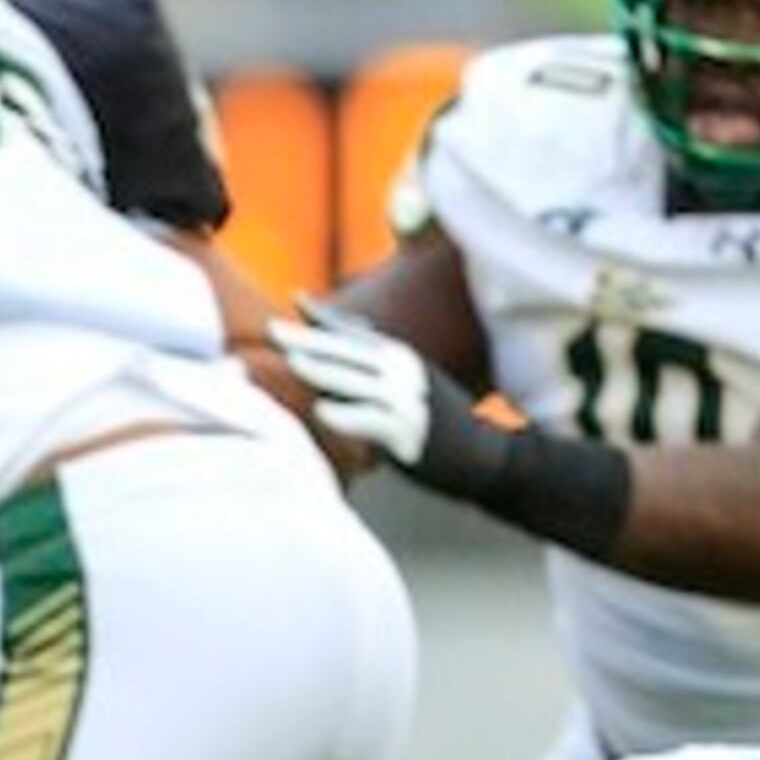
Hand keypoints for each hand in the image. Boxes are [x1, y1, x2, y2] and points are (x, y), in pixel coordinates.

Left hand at [266, 305, 501, 492]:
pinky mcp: (409, 434)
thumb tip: (351, 331)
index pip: (354, 334)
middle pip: (347, 352)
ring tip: (291, 363)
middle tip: (274, 330)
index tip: (295, 302)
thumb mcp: (411, 380)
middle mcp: (403, 372)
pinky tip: (323, 411)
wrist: (486, 456)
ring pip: (355, 382)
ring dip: (322, 372)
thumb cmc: (437, 419)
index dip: (323, 319)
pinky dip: (346, 415)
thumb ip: (378, 360)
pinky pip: (370, 421)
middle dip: (308, 340)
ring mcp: (407, 402)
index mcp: (400, 357)